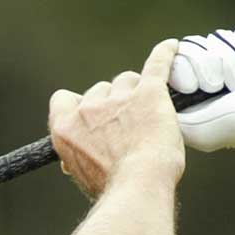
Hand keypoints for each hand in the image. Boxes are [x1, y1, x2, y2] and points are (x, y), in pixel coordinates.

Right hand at [48, 39, 184, 197]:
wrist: (138, 186)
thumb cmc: (112, 187)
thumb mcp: (82, 176)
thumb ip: (78, 157)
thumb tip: (69, 162)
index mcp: (65, 127)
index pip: (63, 100)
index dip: (79, 107)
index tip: (91, 117)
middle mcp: (88, 108)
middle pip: (100, 90)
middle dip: (113, 102)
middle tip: (130, 124)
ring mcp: (118, 97)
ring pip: (127, 80)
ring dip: (137, 91)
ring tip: (152, 113)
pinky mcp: (149, 92)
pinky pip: (157, 63)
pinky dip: (165, 54)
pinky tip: (172, 47)